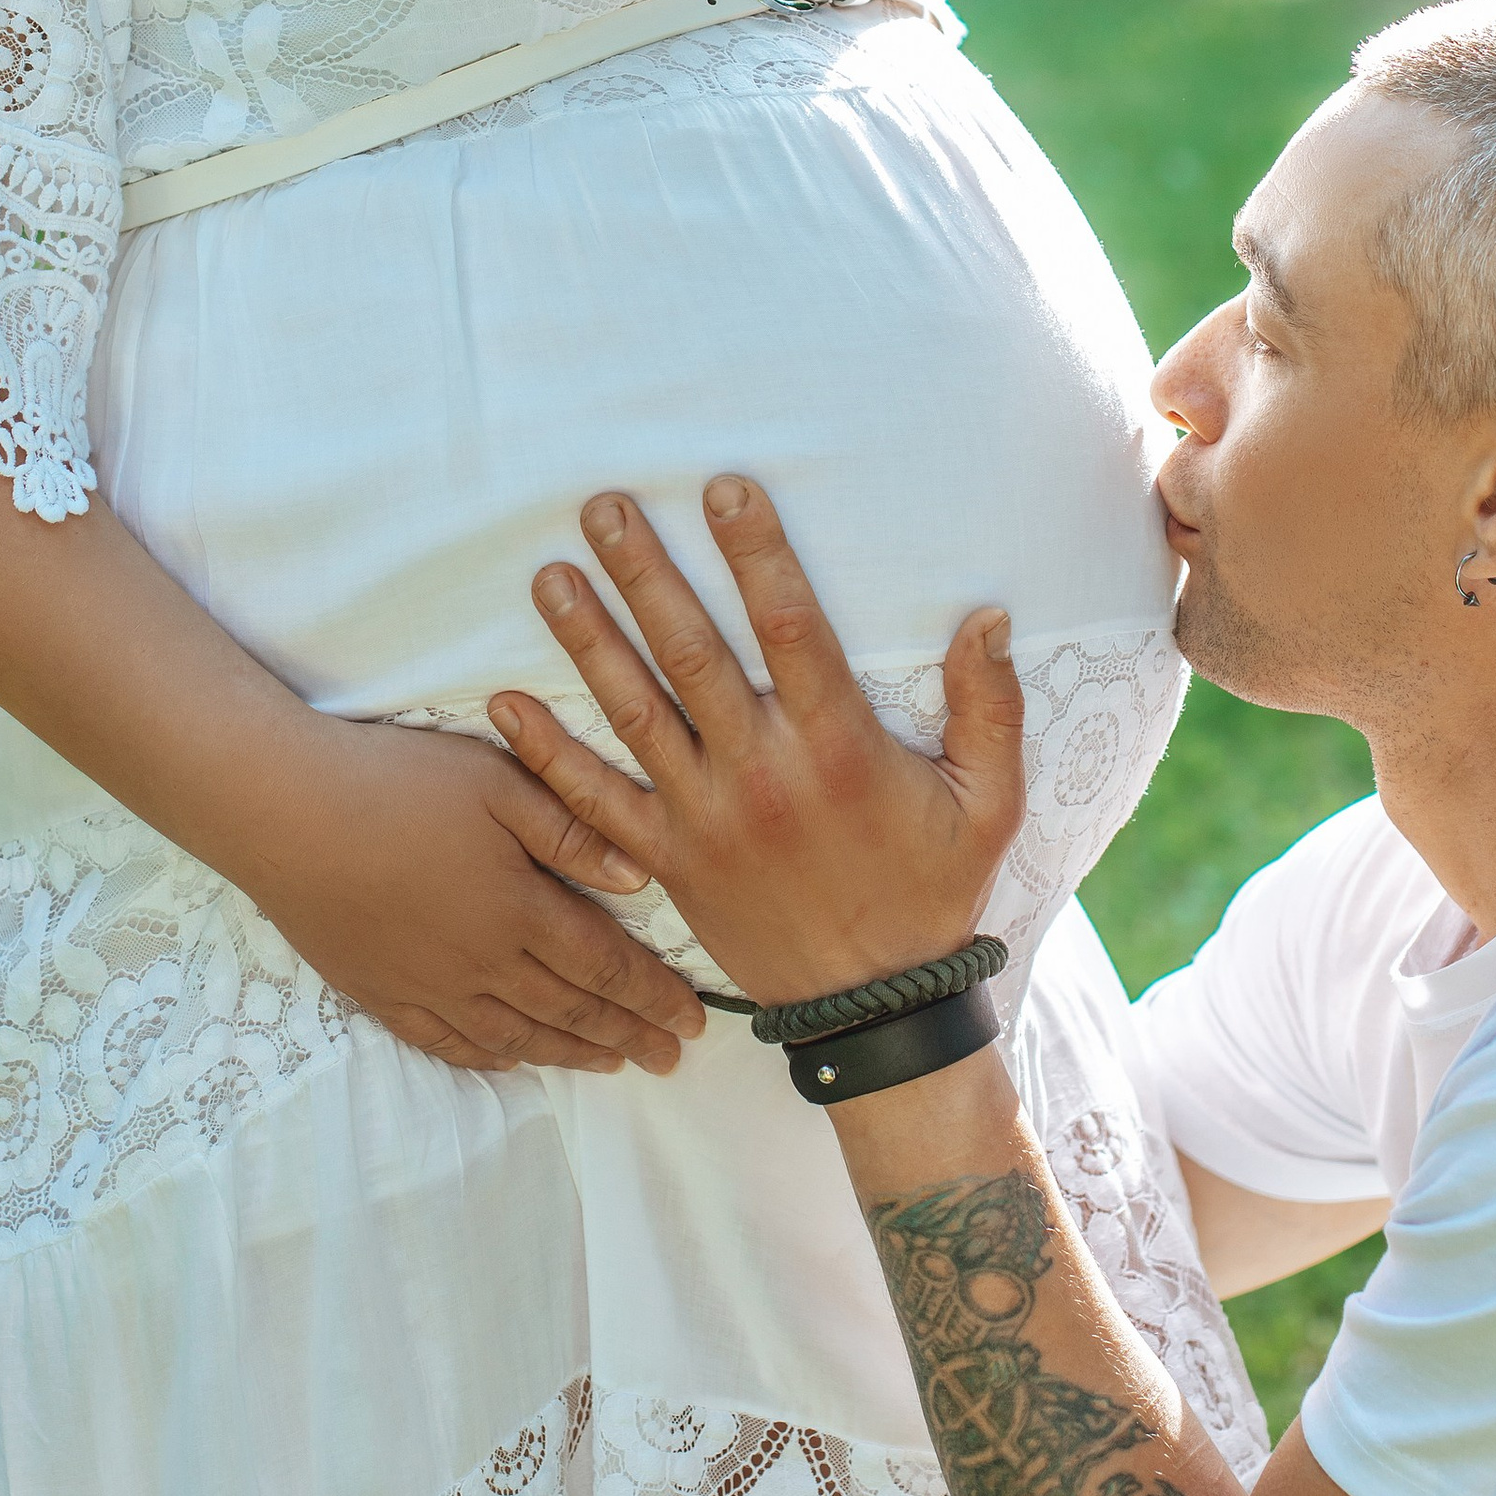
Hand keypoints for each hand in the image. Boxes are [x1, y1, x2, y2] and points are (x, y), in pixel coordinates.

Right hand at [274, 710, 707, 1076]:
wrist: (285, 813)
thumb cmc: (395, 782)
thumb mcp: (497, 783)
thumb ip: (571, 832)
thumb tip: (640, 879)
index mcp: (519, 908)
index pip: (607, 965)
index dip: (655, 996)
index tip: (696, 1021)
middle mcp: (482, 962)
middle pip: (571, 1010)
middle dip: (629, 1035)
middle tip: (672, 1060)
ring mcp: (429, 985)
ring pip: (516, 1035)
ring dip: (572, 1054)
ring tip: (613, 1067)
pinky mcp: (381, 991)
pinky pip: (448, 1042)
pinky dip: (492, 1057)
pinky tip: (513, 1060)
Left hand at [487, 476, 1026, 1008]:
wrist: (874, 1007)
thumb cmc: (933, 891)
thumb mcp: (991, 803)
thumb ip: (990, 708)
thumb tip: (989, 616)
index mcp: (840, 749)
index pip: (791, 628)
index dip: (757, 554)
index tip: (724, 488)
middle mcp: (762, 776)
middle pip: (692, 656)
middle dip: (646, 575)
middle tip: (604, 509)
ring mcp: (706, 820)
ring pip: (635, 714)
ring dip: (588, 641)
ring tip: (548, 577)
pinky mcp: (668, 862)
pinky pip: (595, 805)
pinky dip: (547, 757)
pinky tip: (504, 706)